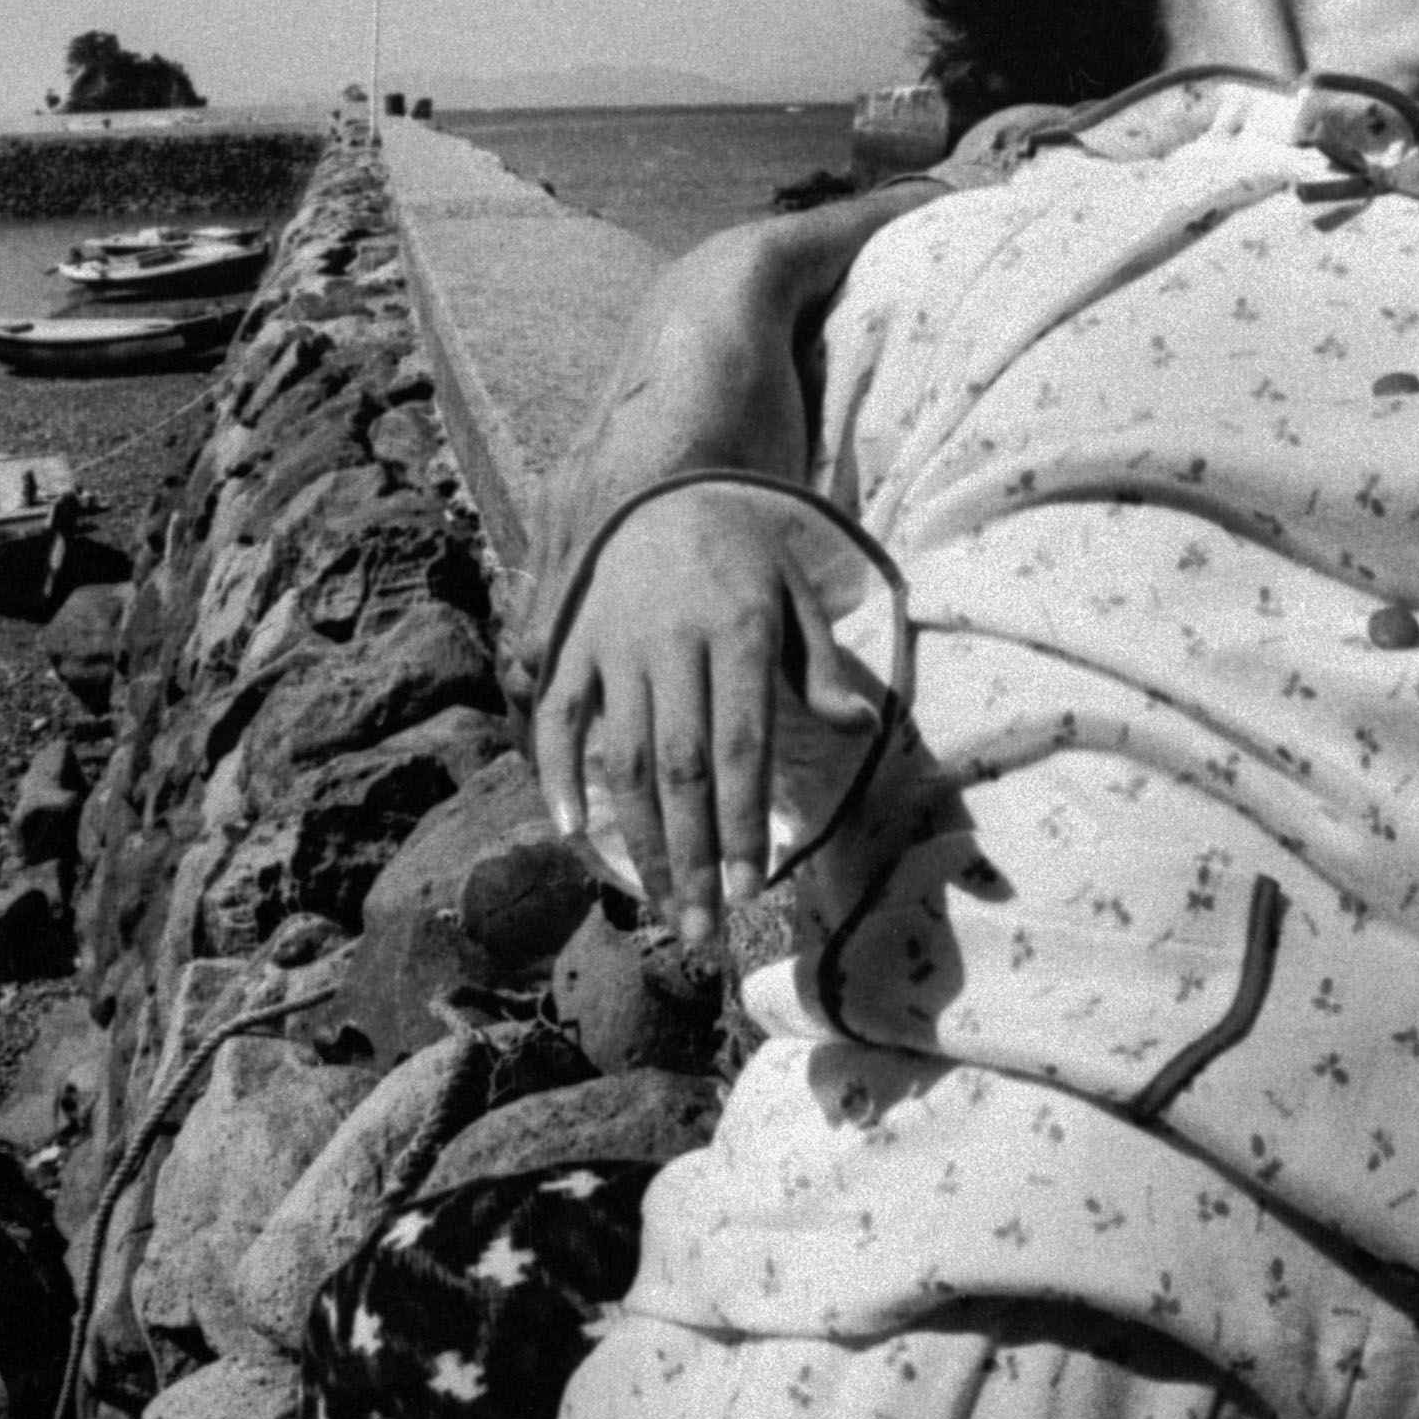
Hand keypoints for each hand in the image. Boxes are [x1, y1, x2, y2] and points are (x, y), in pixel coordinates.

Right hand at [532, 487, 881, 948]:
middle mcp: (671, 643)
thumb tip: (860, 727)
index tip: (749, 889)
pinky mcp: (574, 646)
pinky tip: (570, 834)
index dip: (742, 822)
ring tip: (660, 904)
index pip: (741, 747)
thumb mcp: (795, 593)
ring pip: (623, 758)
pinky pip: (560, 717)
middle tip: (702, 930)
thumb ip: (817, 665)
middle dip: (693, 856)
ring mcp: (615, 646)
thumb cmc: (742, 553)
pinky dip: (558, 775)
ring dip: (639, 839)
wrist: (661, 487)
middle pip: (682, 769)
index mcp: (736, 632)